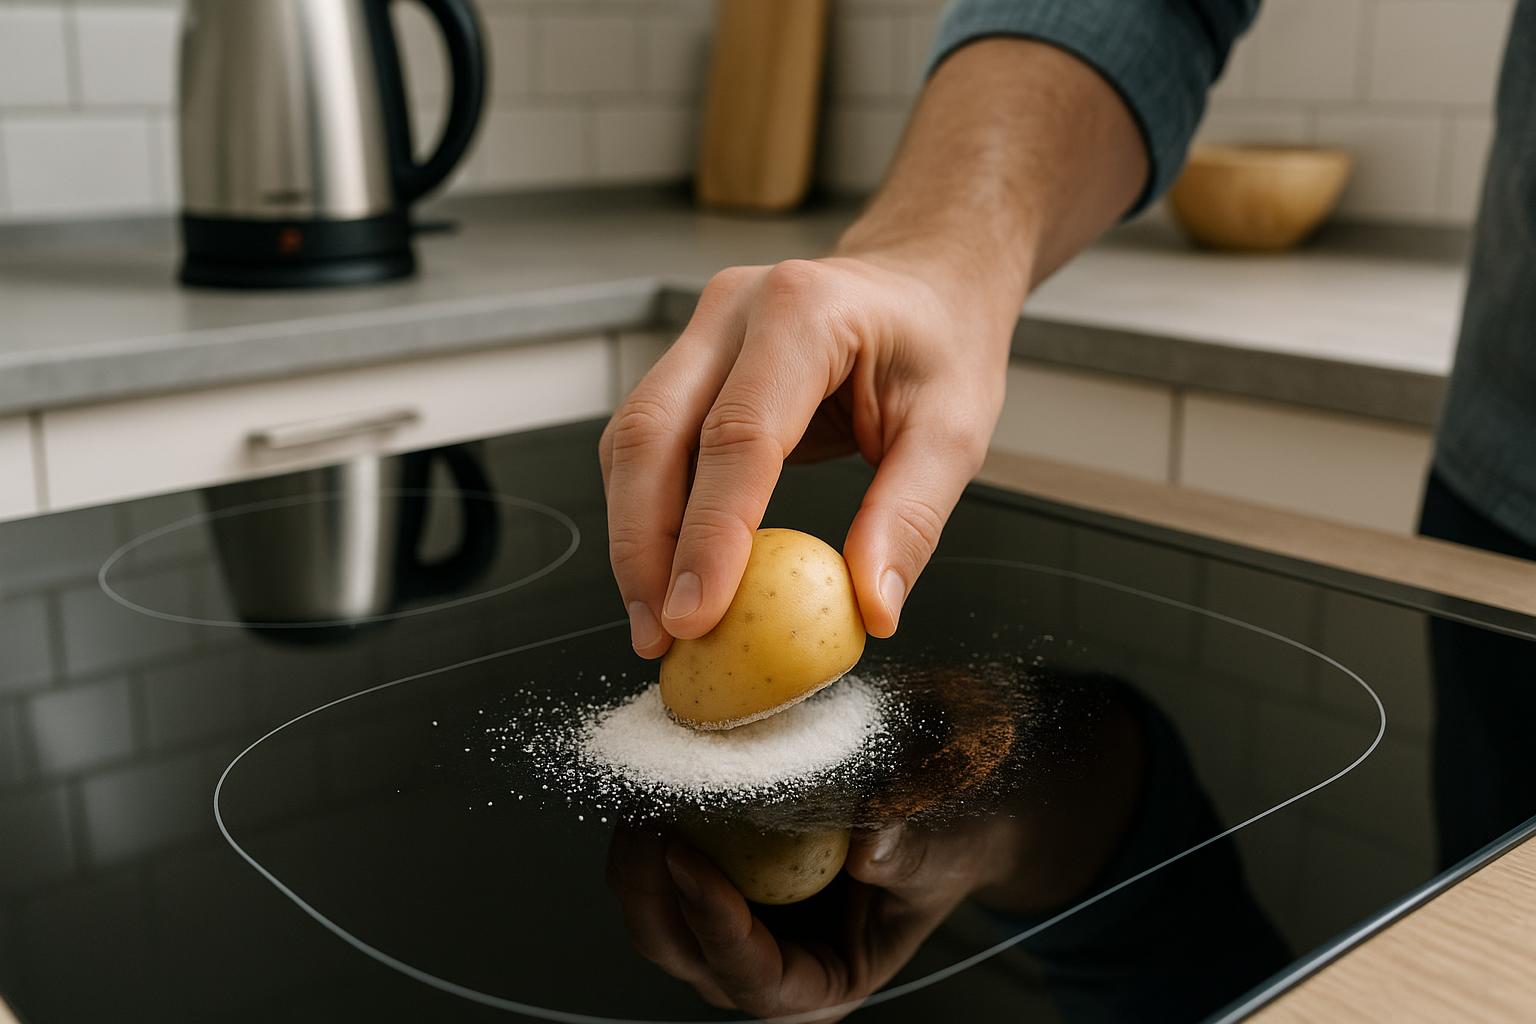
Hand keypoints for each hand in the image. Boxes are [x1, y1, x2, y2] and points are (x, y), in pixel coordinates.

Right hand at [599, 253, 1017, 656]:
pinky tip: (665, 572)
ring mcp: (702, 331)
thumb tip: (871, 608)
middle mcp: (734, 310)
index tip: (694, 615)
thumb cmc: (942, 344)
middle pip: (651, 433)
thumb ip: (910, 518)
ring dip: (634, 537)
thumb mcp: (954, 430)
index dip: (708, 533)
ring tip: (655, 621)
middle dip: (642, 546)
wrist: (923, 282)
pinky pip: (646, 441)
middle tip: (658, 635)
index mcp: (805, 311)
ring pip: (631, 439)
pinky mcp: (689, 361)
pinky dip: (648, 512)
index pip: (737, 435)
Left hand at [606, 820, 1014, 1021]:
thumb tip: (871, 843)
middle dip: (649, 886)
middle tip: (644, 812)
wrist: (938, 824)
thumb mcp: (940, 855)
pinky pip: (661, 872)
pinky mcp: (714, 888)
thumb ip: (908, 855)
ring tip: (640, 789)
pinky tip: (651, 780)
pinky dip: (649, 831)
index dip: (714, 925)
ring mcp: (733, 932)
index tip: (687, 857)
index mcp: (822, 986)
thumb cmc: (943, 854)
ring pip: (654, 915)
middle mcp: (766, 971)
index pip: (754, 979)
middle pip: (680, 950)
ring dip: (635, 857)